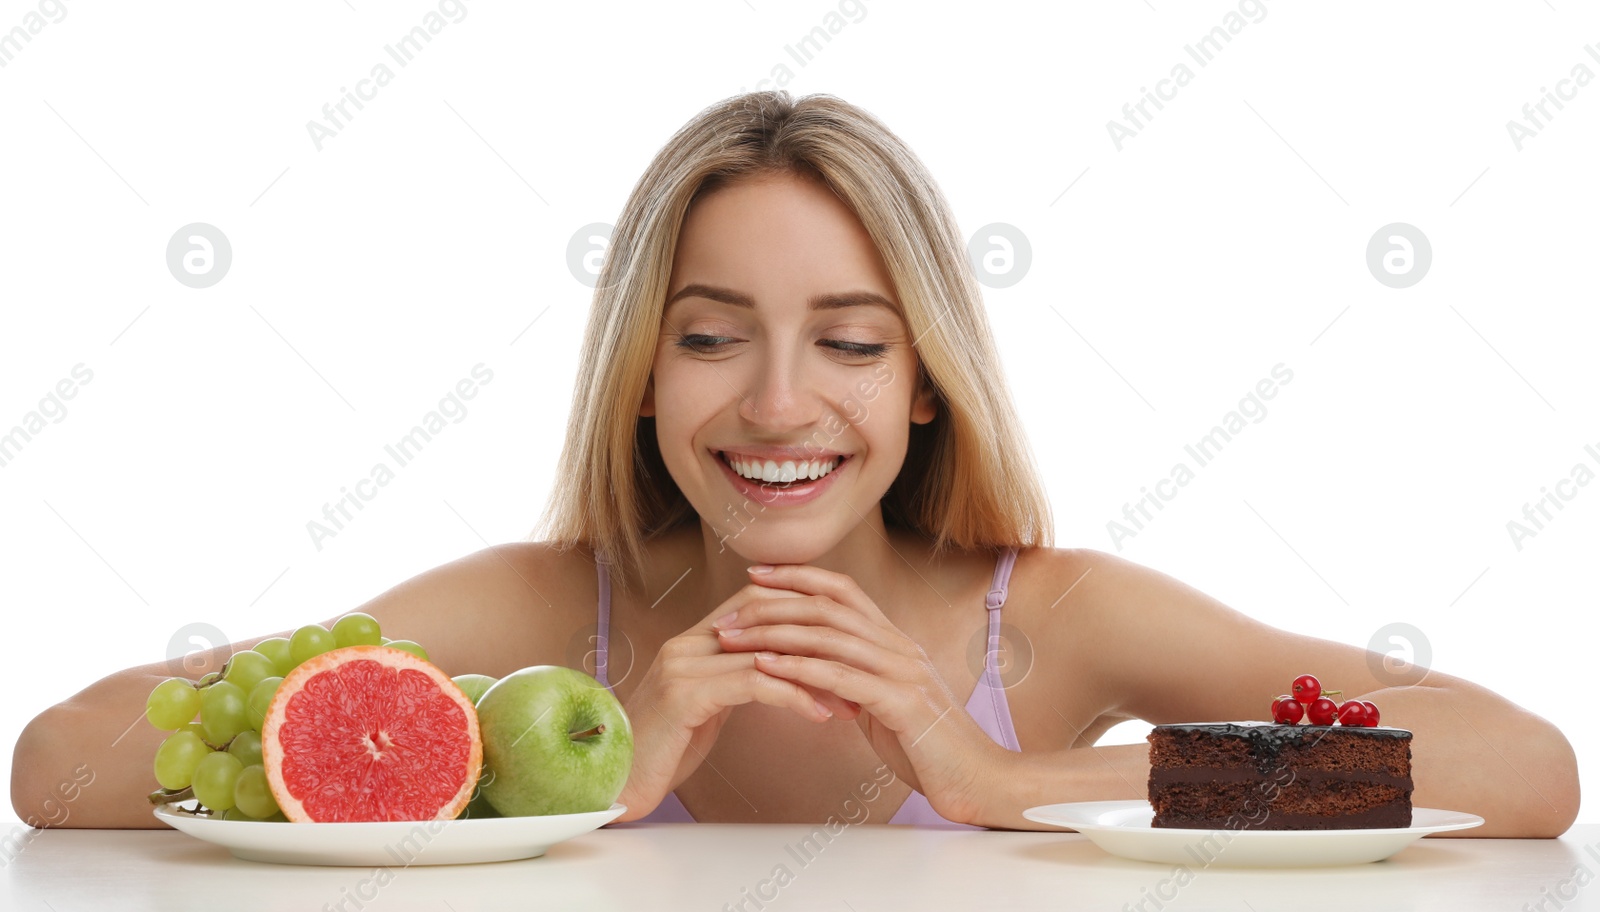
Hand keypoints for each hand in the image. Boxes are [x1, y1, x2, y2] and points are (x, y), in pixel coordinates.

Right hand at [612, 583, 860, 821]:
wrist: (618, 783)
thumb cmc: (664, 749)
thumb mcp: (706, 705)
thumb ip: (734, 679)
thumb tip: (779, 672)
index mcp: (693, 640)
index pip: (756, 600)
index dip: (803, 613)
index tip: (846, 639)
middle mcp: (687, 644)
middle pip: (766, 619)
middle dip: (818, 643)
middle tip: (859, 669)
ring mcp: (683, 667)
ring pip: (765, 653)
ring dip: (814, 675)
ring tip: (848, 698)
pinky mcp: (685, 696)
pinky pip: (752, 684)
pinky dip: (792, 696)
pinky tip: (818, 714)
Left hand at [712, 564, 1006, 825]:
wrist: (979, 782)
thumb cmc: (929, 751)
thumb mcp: (886, 706)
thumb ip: (857, 684)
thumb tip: (819, 675)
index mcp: (896, 643)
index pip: (844, 591)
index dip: (799, 577)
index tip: (756, 574)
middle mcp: (900, 647)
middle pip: (829, 605)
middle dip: (772, 603)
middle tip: (728, 612)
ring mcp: (903, 671)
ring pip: (830, 635)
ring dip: (773, 633)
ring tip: (732, 637)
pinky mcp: (901, 702)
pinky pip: (840, 676)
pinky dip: (798, 667)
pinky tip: (765, 666)